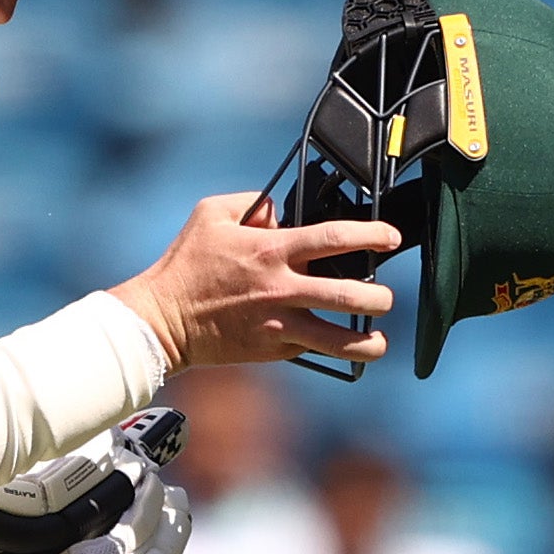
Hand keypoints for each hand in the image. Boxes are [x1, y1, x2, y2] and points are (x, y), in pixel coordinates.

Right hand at [108, 193, 400, 372]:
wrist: (162, 321)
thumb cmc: (185, 265)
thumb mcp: (210, 214)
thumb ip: (252, 202)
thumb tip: (279, 211)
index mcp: (271, 250)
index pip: (335, 238)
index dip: (372, 235)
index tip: (391, 238)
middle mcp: (282, 288)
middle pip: (351, 294)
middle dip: (380, 297)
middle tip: (385, 297)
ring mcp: (279, 324)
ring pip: (340, 340)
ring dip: (368, 343)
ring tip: (378, 341)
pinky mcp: (272, 351)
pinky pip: (311, 351)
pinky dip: (327, 350)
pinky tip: (335, 347)